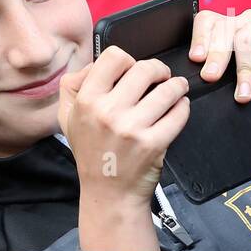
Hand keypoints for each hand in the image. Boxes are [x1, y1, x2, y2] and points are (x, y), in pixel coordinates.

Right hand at [58, 48, 189, 250]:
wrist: (108, 193)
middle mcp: (107, 113)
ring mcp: (132, 129)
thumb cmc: (91, 152)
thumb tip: (95, 65)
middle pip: (145, 68)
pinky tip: (177, 110)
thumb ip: (73, 86)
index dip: (128, 60)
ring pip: (168, 88)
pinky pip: (180, 112)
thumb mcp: (67, 118)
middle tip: (161, 78)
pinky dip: (183, 107)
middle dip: (158, 70)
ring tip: (175, 91)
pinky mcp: (154, 143)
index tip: (133, 72)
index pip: (114, 57)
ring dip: (176, 87)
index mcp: (86, 102)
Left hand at [188, 9, 250, 136]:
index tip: (195, 59)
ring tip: (243, 95)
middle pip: (224, 30)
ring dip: (244, 71)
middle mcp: (245, 22)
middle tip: (210, 77)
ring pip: (246, 40)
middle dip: (216, 56)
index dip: (199, 38)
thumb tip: (196, 78)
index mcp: (227, 29)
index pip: (206, 22)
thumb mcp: (232, 81)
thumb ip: (216, 72)